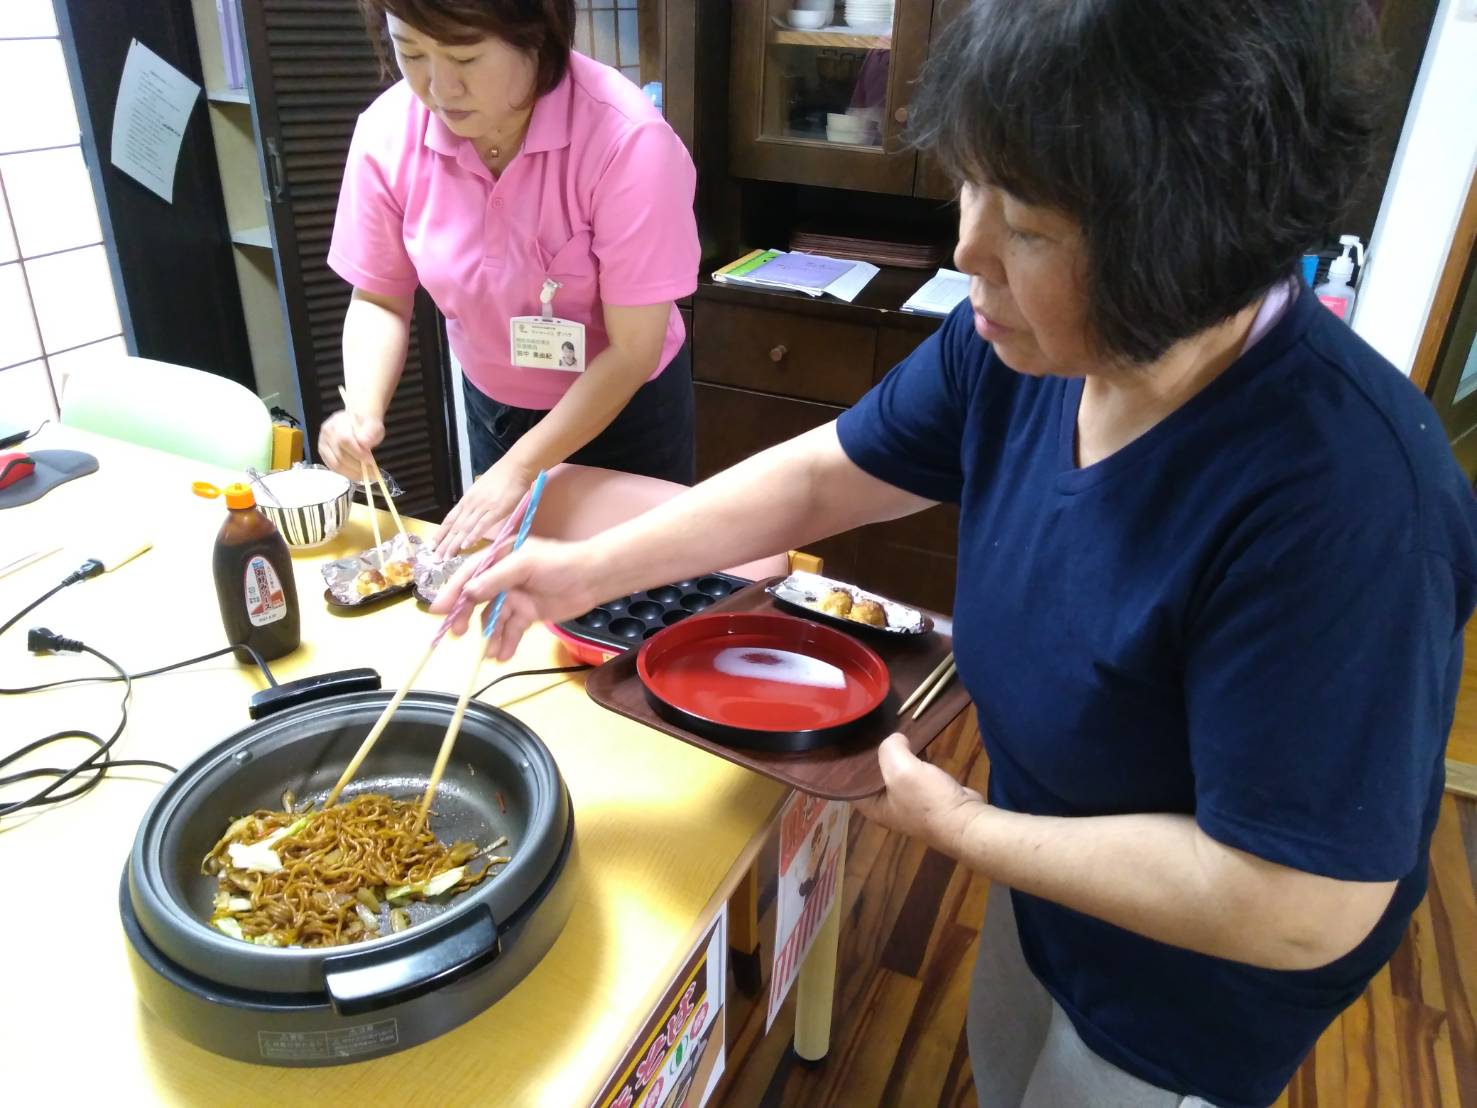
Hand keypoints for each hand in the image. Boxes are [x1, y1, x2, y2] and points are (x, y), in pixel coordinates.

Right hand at [318, 408, 383, 477]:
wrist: (356, 422)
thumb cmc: (364, 423)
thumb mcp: (372, 424)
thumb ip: (369, 434)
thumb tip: (364, 444)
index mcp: (338, 423)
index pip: (344, 441)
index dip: (357, 453)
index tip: (370, 461)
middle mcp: (327, 434)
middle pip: (339, 456)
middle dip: (357, 467)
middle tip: (372, 472)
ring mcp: (323, 445)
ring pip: (335, 465)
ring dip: (352, 473)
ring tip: (366, 475)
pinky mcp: (324, 455)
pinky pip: (333, 468)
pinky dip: (347, 473)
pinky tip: (357, 474)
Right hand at [430, 537, 603, 659]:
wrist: (592, 579)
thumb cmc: (559, 563)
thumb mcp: (525, 564)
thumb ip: (496, 579)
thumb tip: (468, 592)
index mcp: (498, 558)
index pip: (469, 574)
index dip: (452, 592)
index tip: (438, 611)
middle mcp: (502, 577)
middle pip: (476, 599)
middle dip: (466, 617)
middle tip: (457, 634)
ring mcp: (514, 597)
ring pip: (493, 619)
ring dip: (489, 636)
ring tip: (490, 652)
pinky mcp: (527, 614)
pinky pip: (510, 630)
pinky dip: (506, 643)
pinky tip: (503, 656)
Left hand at [432, 458, 535, 556]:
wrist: (515, 468)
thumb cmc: (501, 478)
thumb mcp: (482, 491)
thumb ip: (475, 505)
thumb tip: (470, 518)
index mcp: (467, 500)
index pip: (449, 520)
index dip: (440, 534)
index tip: (432, 546)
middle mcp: (471, 505)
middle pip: (454, 527)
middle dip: (444, 544)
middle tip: (436, 558)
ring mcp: (482, 507)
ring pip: (464, 528)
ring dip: (454, 544)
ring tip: (446, 557)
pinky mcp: (496, 510)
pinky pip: (482, 525)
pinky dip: (473, 535)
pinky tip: (466, 545)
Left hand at [852, 734, 986, 856]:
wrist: (966, 821)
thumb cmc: (928, 801)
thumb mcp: (901, 770)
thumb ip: (891, 749)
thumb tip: (896, 738)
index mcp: (871, 806)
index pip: (849, 781)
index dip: (848, 760)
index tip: (849, 737)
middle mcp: (885, 805)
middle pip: (872, 773)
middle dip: (875, 752)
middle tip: (871, 727)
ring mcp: (906, 801)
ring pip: (895, 770)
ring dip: (896, 753)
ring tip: (890, 728)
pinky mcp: (925, 795)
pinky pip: (913, 771)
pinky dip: (913, 758)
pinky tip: (913, 741)